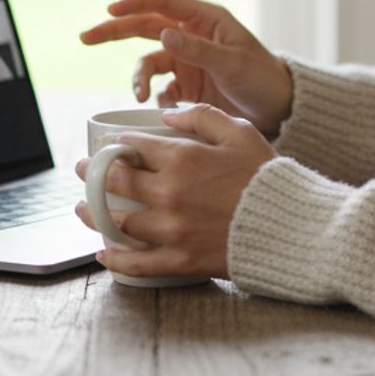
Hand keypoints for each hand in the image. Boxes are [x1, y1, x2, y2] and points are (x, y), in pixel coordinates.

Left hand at [73, 104, 276, 279]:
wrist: (291, 226)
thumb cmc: (267, 176)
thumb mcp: (241, 132)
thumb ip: (203, 116)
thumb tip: (168, 113)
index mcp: (182, 159)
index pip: (133, 147)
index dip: (115, 144)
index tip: (109, 145)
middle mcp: (169, 194)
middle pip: (115, 182)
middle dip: (93, 174)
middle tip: (83, 172)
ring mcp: (171, 230)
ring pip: (118, 222)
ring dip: (94, 214)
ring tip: (83, 209)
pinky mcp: (179, 260)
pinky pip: (137, 263)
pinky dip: (115, 259)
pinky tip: (104, 254)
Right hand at [80, 0, 294, 137]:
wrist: (278, 110)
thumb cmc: (263, 78)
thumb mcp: (233, 63)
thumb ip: (198, 49)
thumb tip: (162, 31)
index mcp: (205, 19)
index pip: (162, 1)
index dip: (134, 2)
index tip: (110, 9)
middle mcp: (191, 36)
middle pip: (144, 26)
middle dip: (114, 30)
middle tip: (86, 37)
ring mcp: (186, 62)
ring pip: (148, 63)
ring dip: (138, 78)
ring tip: (140, 95)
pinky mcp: (185, 87)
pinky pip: (158, 89)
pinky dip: (154, 98)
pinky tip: (164, 109)